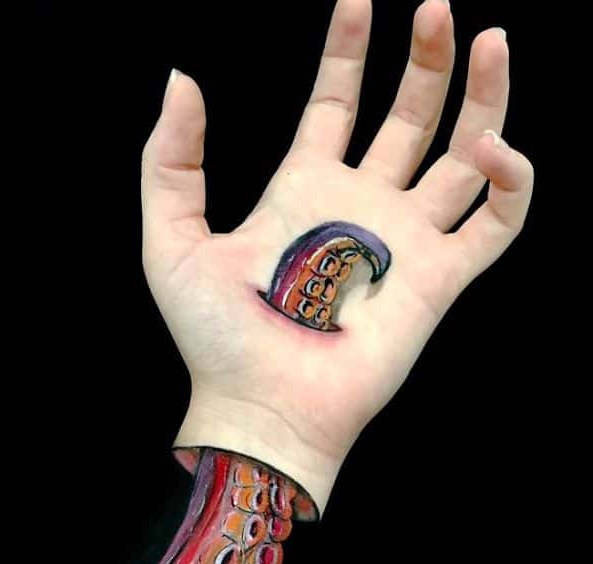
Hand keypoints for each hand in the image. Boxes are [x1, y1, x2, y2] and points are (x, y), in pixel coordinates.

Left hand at [140, 0, 533, 513]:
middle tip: (438, 7)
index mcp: (303, 190)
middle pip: (409, 118)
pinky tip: (491, 150)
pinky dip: (509, 182)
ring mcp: (405, 241)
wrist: (262, 408)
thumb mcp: (170, 240)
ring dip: (484, 99)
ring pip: (464, 158)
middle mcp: (361, 207)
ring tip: (488, 39)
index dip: (348, 50)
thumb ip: (170, 159)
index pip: (336, 103)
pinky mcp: (440, 280)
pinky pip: (497, 223)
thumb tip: (181, 76)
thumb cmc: (215, 338)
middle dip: (426, 60)